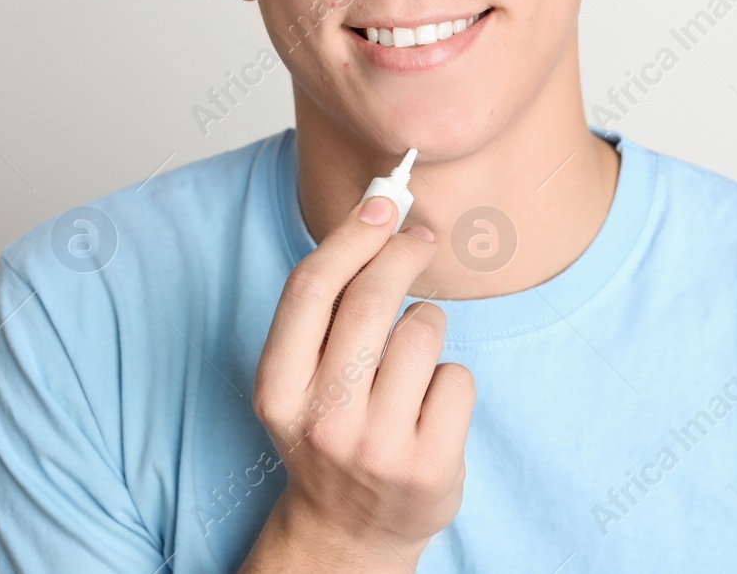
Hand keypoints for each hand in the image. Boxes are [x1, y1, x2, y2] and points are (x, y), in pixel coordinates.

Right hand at [243, 194, 474, 571]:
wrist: (348, 530)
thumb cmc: (329, 430)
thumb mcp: (300, 376)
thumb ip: (327, 305)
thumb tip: (375, 211)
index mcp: (278, 388)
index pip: (311, 289)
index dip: (350, 237)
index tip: (382, 206)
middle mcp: (322, 417)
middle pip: (372, 299)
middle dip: (402, 254)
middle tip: (419, 240)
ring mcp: (377, 445)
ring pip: (423, 331)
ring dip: (426, 327)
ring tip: (409, 361)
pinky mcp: (428, 466)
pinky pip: (457, 377)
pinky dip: (450, 380)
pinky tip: (428, 406)